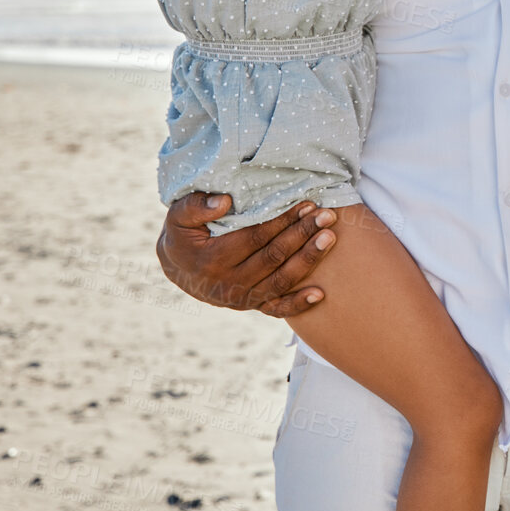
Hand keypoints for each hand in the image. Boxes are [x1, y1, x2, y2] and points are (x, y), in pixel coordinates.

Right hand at [156, 193, 338, 317]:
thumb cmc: (183, 235)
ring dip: (308, 259)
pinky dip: (298, 304)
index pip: (256, 238)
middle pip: (274, 258)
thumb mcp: (178, 216)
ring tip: (330, 237)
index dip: (282, 221)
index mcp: (213, 260)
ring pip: (281, 281)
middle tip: (327, 215)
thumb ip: (195, 206)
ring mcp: (241, 299)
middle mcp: (228, 284)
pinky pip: (277, 309)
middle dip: (303, 235)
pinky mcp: (251, 306)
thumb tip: (224, 201)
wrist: (178, 267)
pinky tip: (320, 294)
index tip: (306, 204)